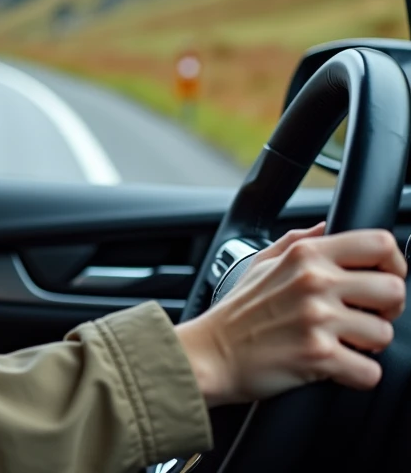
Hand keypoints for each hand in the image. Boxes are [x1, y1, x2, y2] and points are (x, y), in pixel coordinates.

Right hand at [175, 223, 406, 407]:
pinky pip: (370, 373)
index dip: (394, 264)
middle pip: (393, 289)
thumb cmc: (235, 313)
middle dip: (386, 311)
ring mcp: (317, 318)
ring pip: (384, 334)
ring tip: (341, 345)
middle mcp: (314, 281)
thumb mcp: (261, 262)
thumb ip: (297, 240)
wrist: (209, 354)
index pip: (379, 243)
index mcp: (305, 255)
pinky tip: (334, 368)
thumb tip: (326, 226)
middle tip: (364, 319)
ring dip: (368, 348)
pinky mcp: (318, 356)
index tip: (384, 279)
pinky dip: (356, 377)